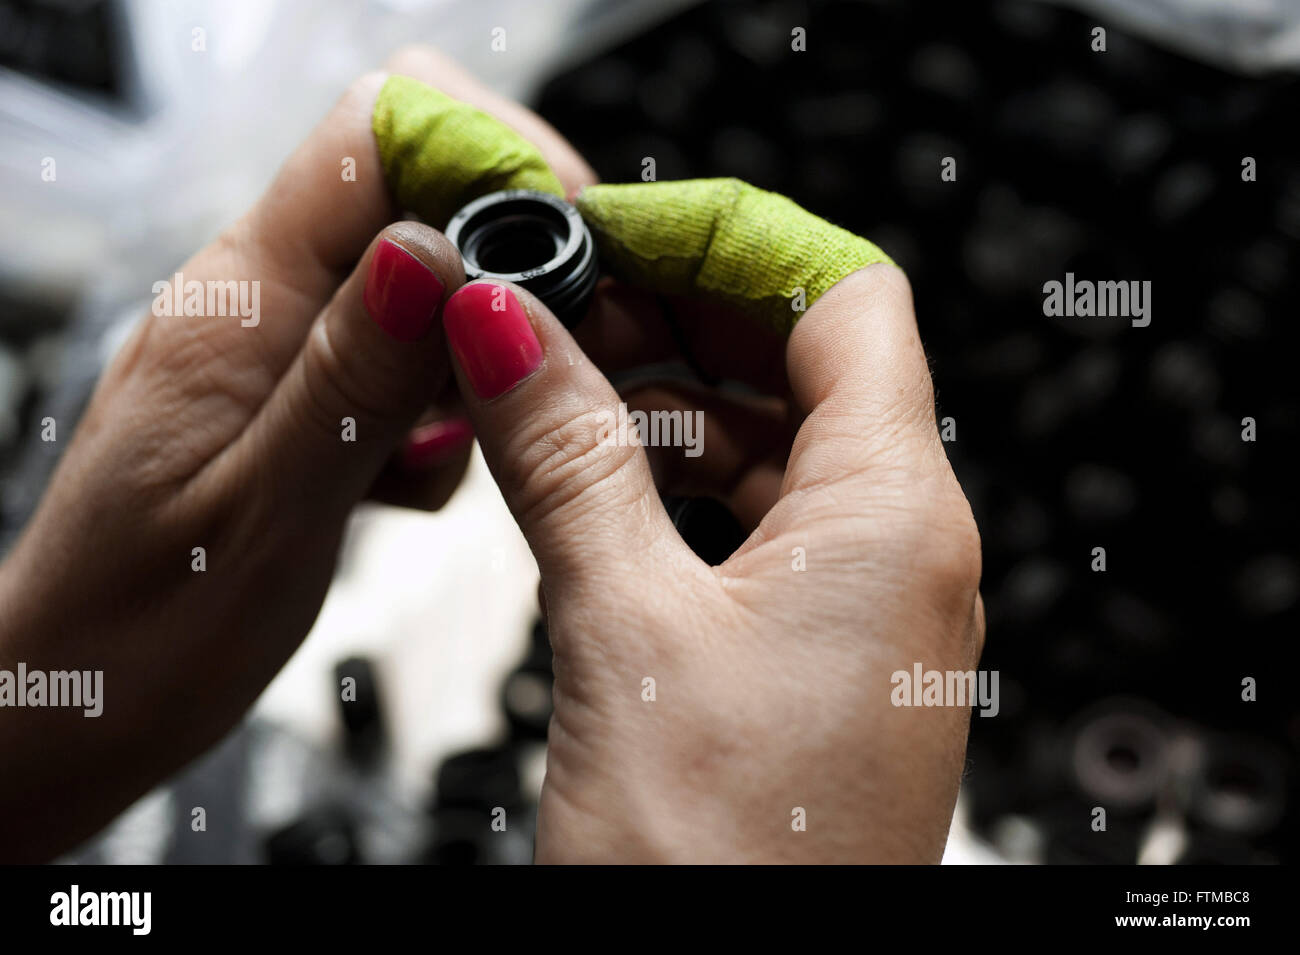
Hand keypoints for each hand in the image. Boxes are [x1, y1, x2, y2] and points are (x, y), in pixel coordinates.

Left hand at [0, 47, 594, 861]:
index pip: (372, 138)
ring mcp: (275, 344)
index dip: (484, 157)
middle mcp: (255, 301)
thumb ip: (351, 383)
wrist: (65, 700)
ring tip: (454, 442)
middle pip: (411, 194)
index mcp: (238, 304)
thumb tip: (434, 255)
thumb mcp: (264, 521)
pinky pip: (397, 353)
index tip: (565, 241)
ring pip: (418, 280)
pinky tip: (412, 476)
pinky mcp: (293, 390)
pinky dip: (439, 403)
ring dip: (474, 347)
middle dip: (501, 262)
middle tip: (542, 365)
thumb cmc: (133, 640)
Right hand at [443, 264, 984, 862]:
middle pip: (802, 362)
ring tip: (549, 386)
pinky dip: (670, 483)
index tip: (613, 227)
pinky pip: (749, 524)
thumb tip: (508, 321)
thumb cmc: (722, 867)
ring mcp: (858, 605)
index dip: (727, 239)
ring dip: (663, 403)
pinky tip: (587, 480)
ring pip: (768, 444)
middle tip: (554, 304)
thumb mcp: (622, 626)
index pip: (841, 297)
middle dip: (676, 315)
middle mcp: (899, 550)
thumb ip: (566, 455)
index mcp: (894, 514)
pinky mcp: (809, 655)